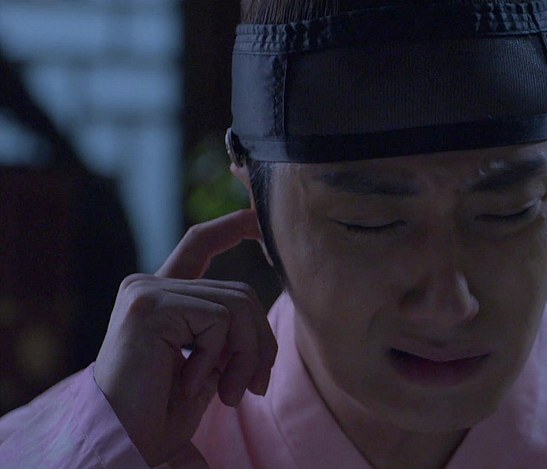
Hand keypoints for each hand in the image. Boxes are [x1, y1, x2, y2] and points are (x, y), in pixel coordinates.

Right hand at [93, 209, 277, 465]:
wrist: (127, 442)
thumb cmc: (163, 412)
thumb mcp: (208, 364)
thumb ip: (229, 333)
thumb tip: (265, 327)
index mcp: (160, 295)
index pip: (200, 244)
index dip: (233, 226)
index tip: (258, 219)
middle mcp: (148, 285)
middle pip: (240, 293)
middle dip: (260, 343)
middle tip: (255, 386)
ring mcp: (146, 292)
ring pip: (238, 306)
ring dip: (246, 356)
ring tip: (230, 393)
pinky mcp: (149, 306)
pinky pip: (219, 321)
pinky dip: (219, 357)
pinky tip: (192, 380)